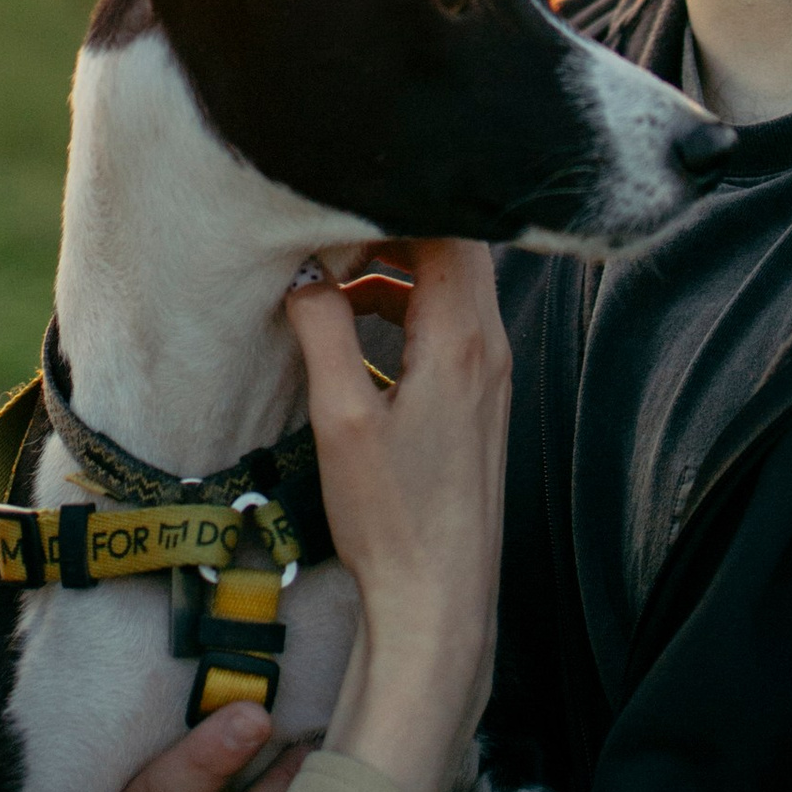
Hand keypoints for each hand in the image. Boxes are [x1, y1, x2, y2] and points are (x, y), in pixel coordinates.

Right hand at [289, 234, 509, 791]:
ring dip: (397, 266)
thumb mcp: (342, 420)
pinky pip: (449, 322)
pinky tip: (356, 329)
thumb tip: (302, 273)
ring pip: (452, 283)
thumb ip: (324, 332)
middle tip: (329, 219)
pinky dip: (406, 307)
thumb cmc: (393, 520)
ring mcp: (489, 373)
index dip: (398, 194)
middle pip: (457, 245)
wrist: (439, 604)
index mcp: (462, 339)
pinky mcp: (478, 400)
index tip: (342, 188)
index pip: (450, 225)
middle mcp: (489, 346)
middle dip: (394, 220)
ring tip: (332, 271)